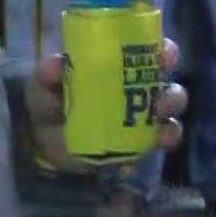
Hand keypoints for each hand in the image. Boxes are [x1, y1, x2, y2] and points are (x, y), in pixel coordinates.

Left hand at [26, 38, 187, 171]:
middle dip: (173, 96)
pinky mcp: (134, 149)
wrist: (42, 140)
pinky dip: (140, 160)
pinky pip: (147, 154)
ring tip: (160, 133)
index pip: (154, 53)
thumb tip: (54, 64)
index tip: (166, 56)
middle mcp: (141, 92)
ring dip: (169, 127)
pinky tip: (129, 164)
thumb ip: (47, 75)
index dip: (167, 52)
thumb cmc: (51, 99)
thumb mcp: (44, 84)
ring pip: (169, 122)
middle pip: (171, 90)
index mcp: (123, 66)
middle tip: (162, 102)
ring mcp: (141, 123)